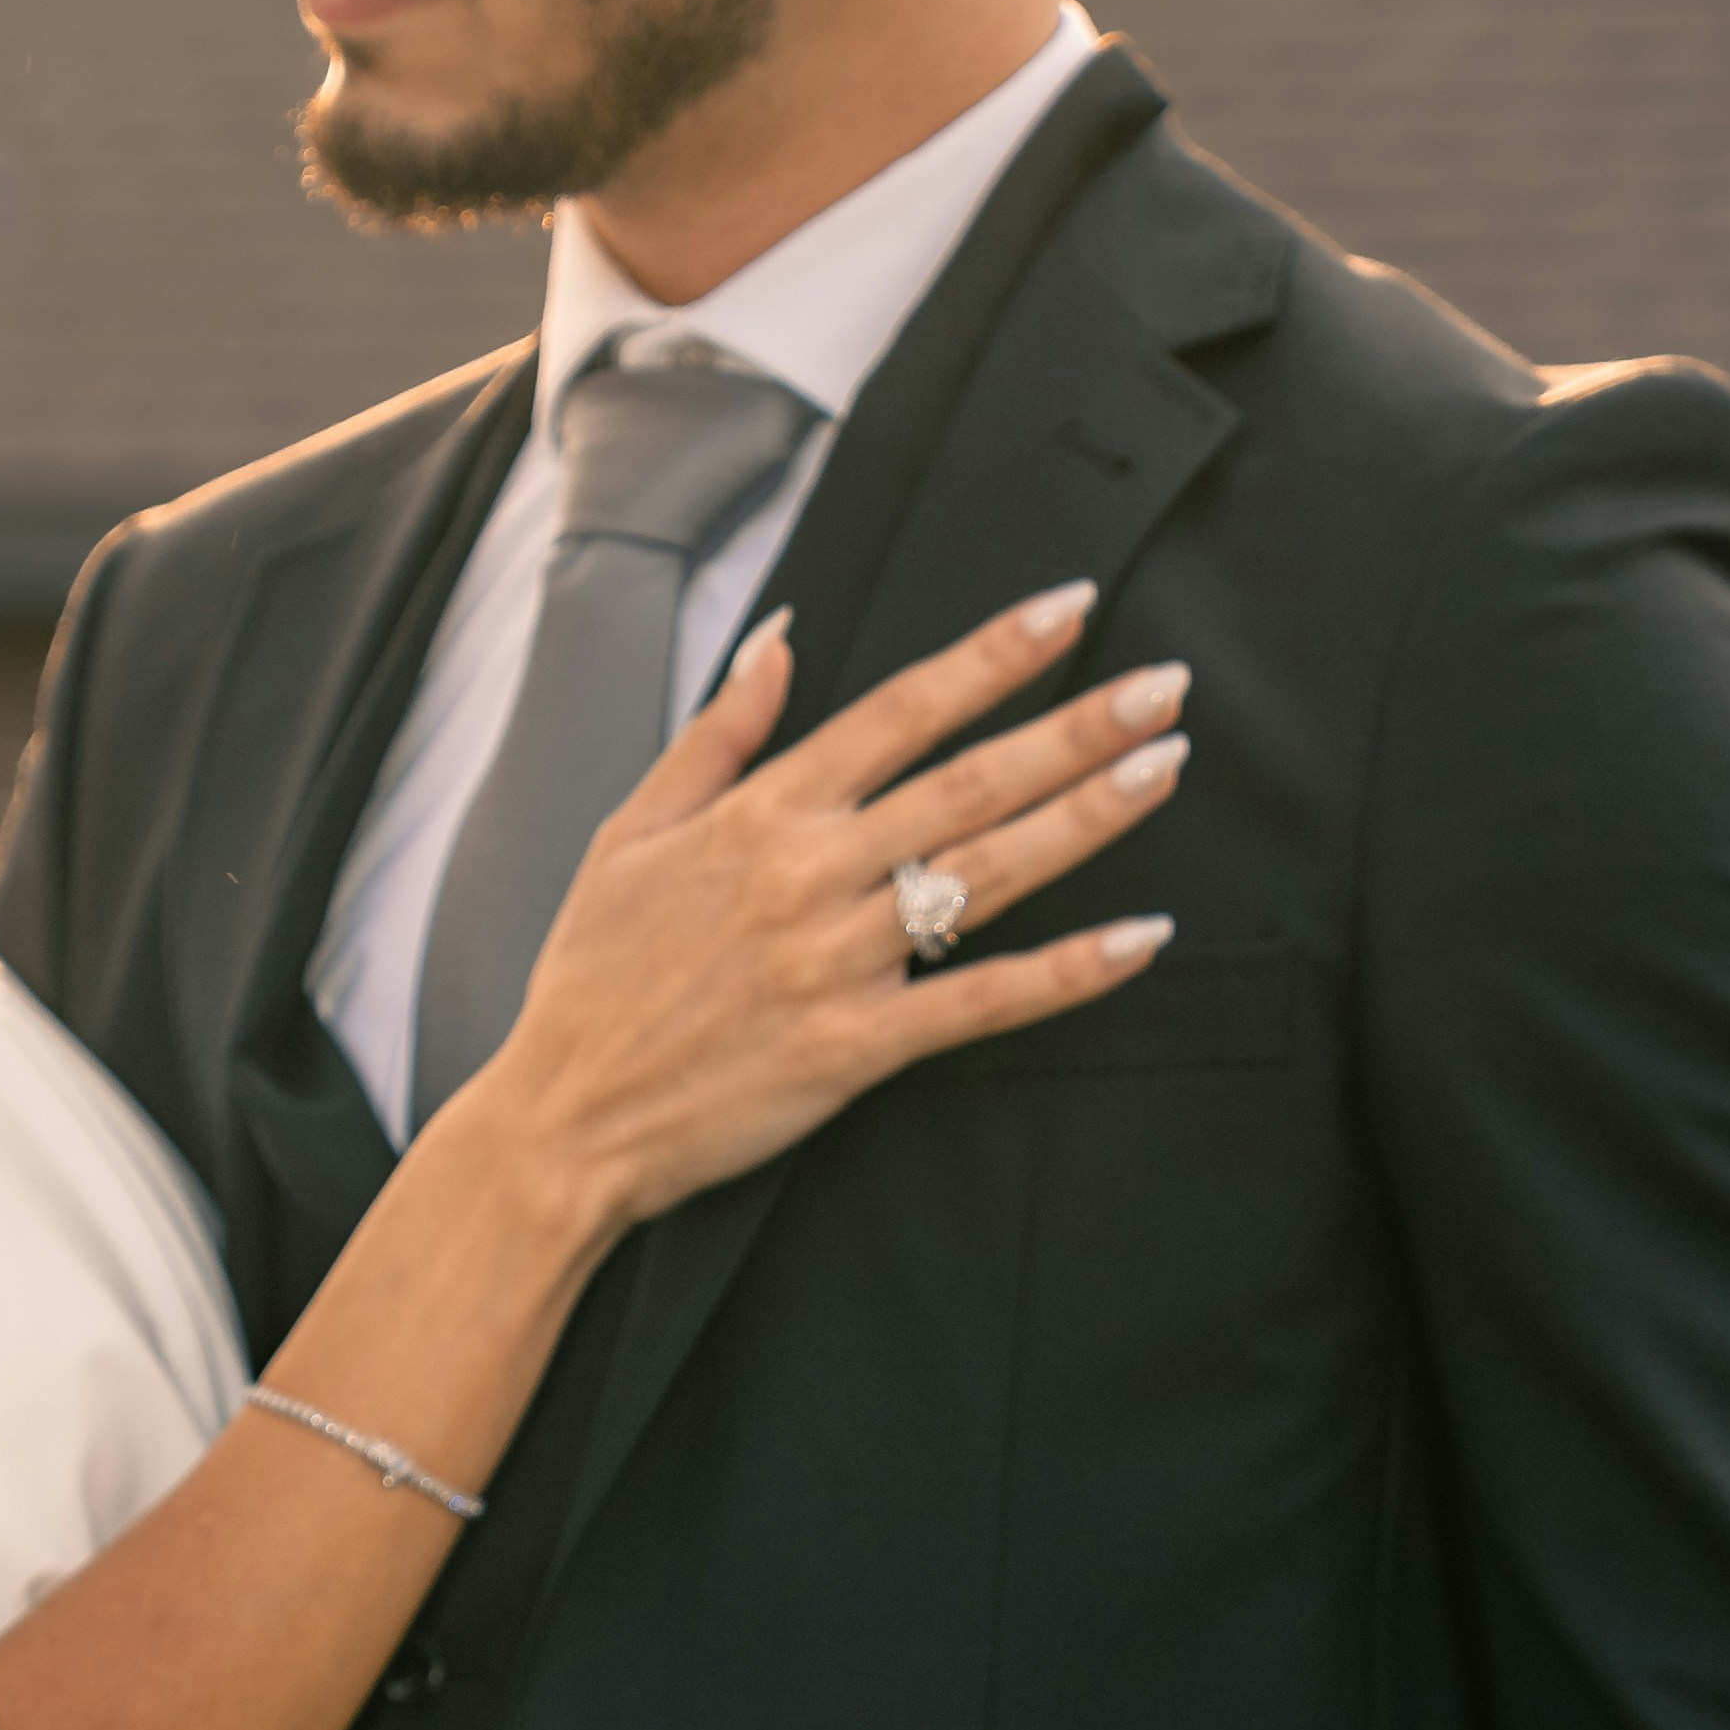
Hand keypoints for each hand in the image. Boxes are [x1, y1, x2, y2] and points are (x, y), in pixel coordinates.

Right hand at [456, 586, 1189, 1246]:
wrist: (564, 1120)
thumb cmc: (593, 975)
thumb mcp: (632, 829)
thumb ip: (718, 732)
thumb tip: (781, 635)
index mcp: (760, 813)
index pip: (899, 710)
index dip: (991, 656)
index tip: (1069, 608)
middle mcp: (808, 875)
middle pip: (967, 783)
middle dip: (1074, 728)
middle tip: (1165, 686)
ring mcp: (837, 962)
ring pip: (987, 874)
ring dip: (1086, 819)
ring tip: (1164, 768)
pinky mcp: (856, 1049)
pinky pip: (982, 1001)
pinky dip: (1067, 972)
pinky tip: (1141, 939)